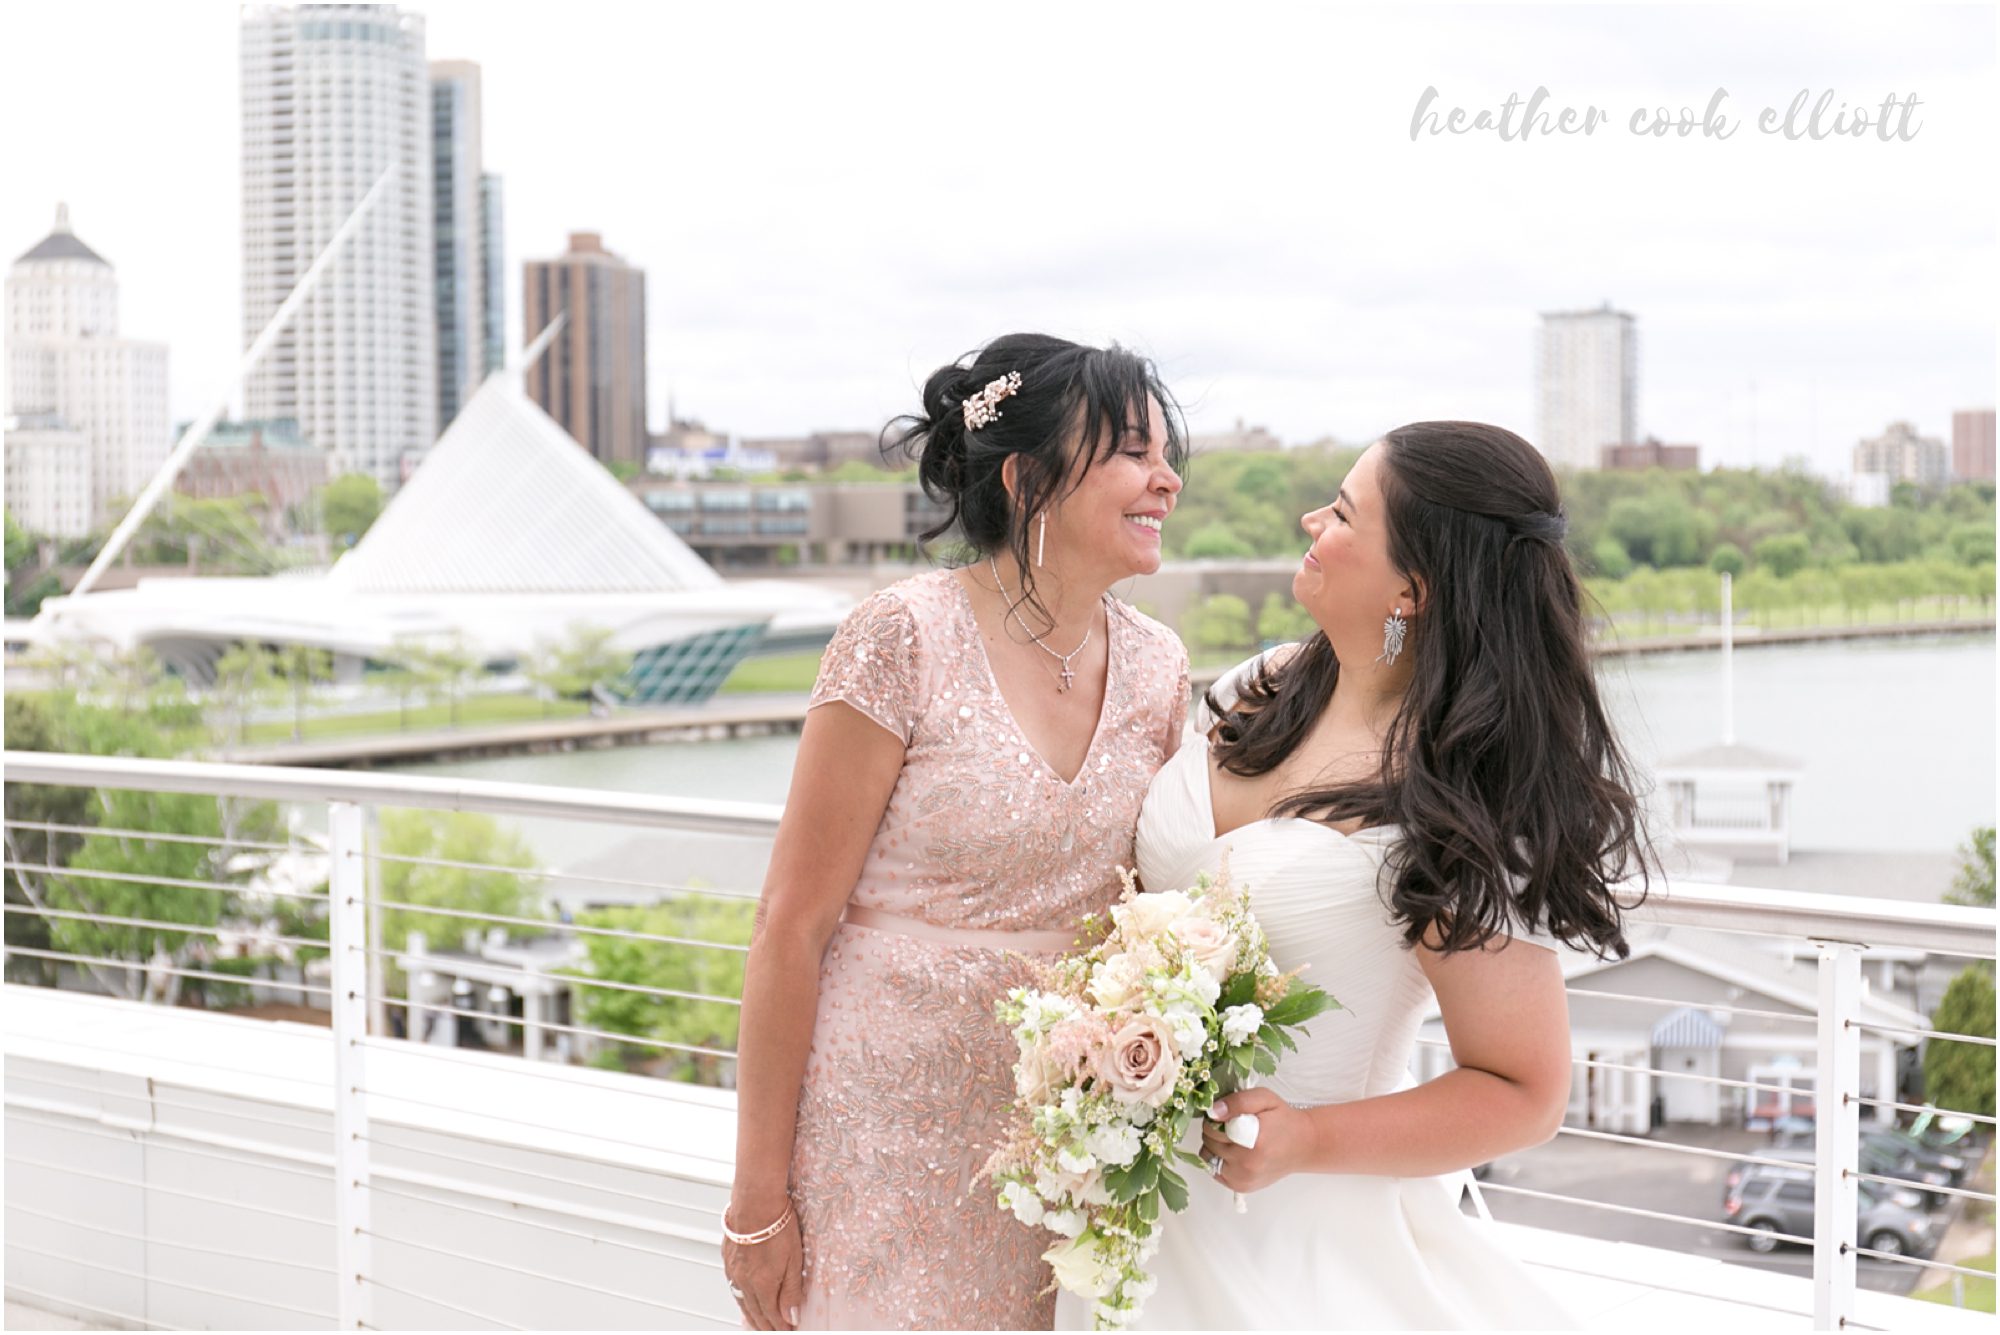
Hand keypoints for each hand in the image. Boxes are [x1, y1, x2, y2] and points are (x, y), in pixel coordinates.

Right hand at [722, 1198, 804, 1330]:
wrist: (755, 1202)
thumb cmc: (778, 1226)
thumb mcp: (794, 1260)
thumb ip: (791, 1290)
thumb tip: (790, 1317)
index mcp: (762, 1285)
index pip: (772, 1316)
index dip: (781, 1326)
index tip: (789, 1330)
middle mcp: (744, 1281)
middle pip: (755, 1313)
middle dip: (766, 1326)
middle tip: (775, 1331)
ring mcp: (734, 1270)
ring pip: (742, 1302)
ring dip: (752, 1316)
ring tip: (758, 1324)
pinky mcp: (728, 1258)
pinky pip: (734, 1286)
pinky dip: (741, 1298)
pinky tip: (744, 1298)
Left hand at [1200, 1088, 1316, 1193]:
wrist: (1302, 1145)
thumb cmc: (1283, 1120)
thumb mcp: (1264, 1098)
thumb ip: (1238, 1101)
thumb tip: (1214, 1112)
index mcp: (1254, 1140)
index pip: (1212, 1128)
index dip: (1215, 1117)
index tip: (1226, 1114)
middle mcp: (1247, 1164)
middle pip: (1209, 1142)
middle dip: (1213, 1130)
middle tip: (1230, 1124)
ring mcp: (1243, 1178)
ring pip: (1208, 1157)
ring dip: (1214, 1145)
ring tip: (1231, 1138)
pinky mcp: (1241, 1187)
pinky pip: (1214, 1170)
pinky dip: (1218, 1159)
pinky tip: (1233, 1151)